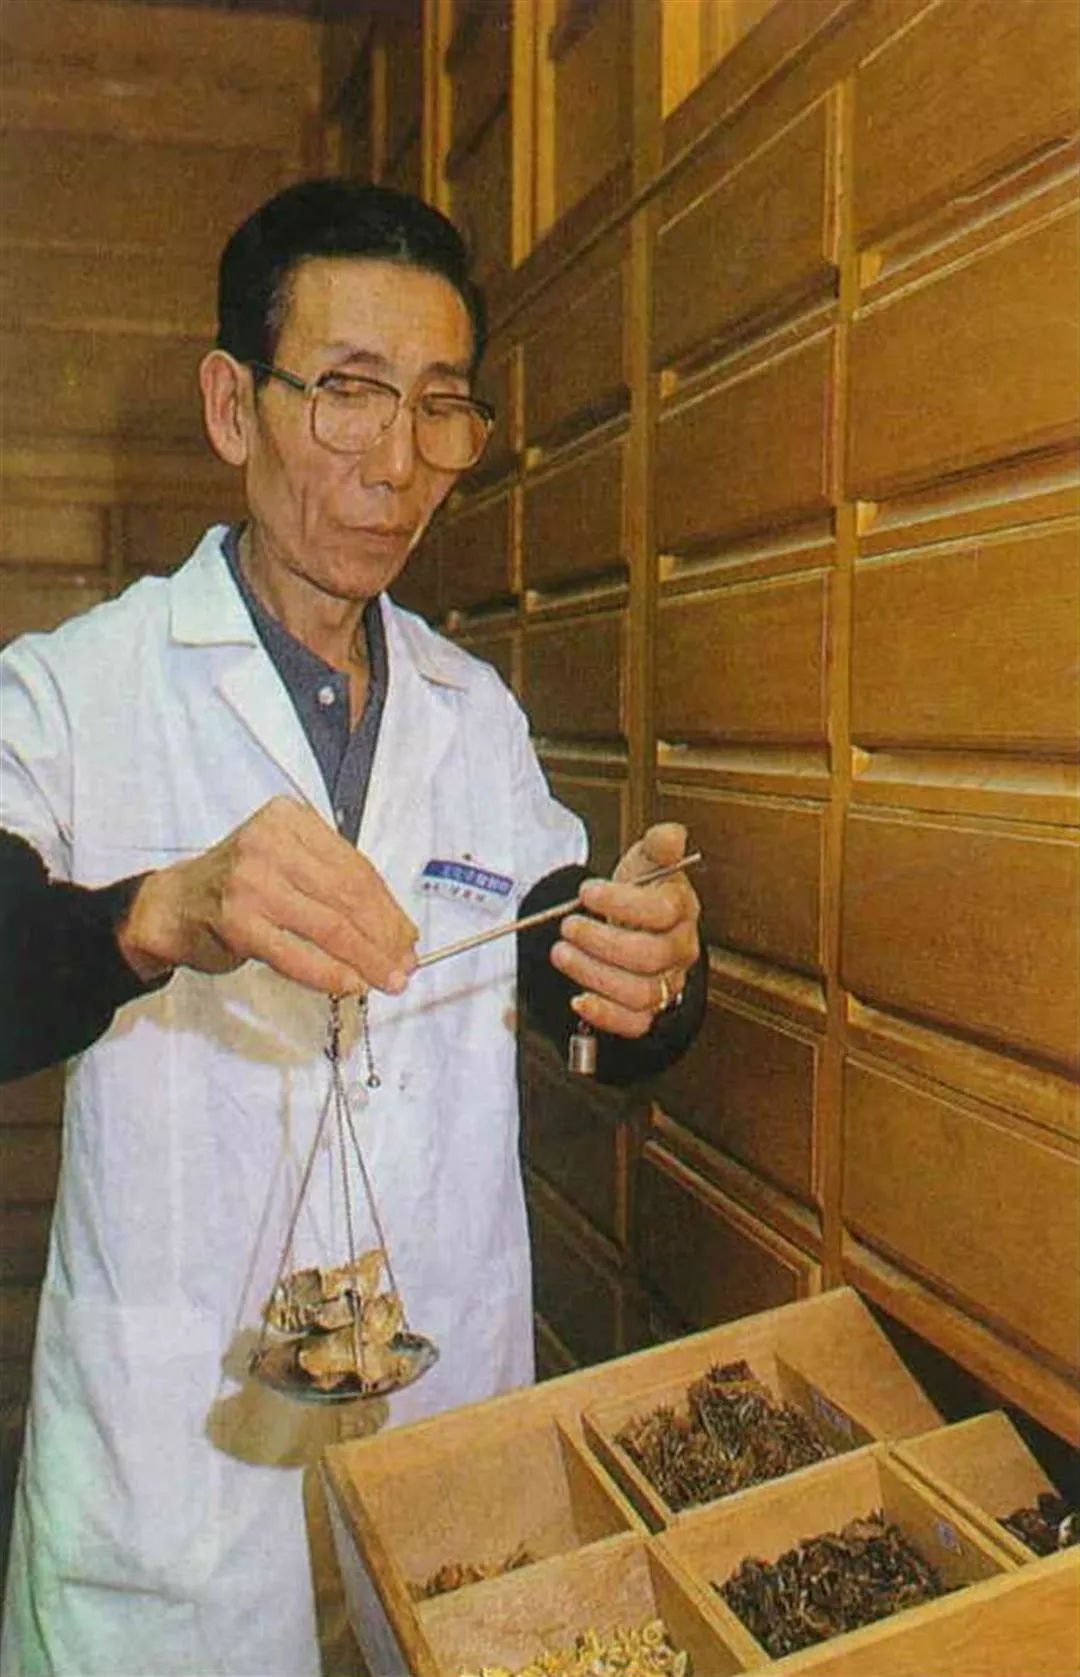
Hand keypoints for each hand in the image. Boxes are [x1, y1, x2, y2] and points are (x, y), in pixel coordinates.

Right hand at [116, 796, 417, 996]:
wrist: (172, 905)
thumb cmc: (240, 887)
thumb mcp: (287, 864)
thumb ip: (334, 884)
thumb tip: (396, 932)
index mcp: (290, 819)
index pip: (355, 867)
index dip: (388, 909)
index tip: (409, 940)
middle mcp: (270, 842)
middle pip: (348, 895)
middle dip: (383, 936)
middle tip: (404, 966)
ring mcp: (251, 881)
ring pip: (329, 925)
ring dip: (365, 958)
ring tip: (386, 980)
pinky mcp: (237, 921)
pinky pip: (296, 952)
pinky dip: (328, 972)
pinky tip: (350, 985)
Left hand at [550, 822, 700, 1038]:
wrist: (640, 923)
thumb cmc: (643, 892)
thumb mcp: (647, 859)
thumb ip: (660, 844)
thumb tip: (671, 835)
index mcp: (682, 909)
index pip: (662, 911)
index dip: (622, 903)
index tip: (587, 891)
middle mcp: (680, 950)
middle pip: (649, 956)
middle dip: (602, 942)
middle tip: (568, 926)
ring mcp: (667, 982)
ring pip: (640, 991)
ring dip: (594, 975)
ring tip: (562, 954)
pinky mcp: (650, 1008)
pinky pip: (635, 1023)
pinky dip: (605, 1015)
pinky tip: (578, 999)